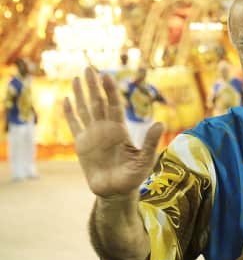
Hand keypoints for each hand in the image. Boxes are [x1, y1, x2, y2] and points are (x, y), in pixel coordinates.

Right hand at [63, 67, 163, 198]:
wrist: (116, 192)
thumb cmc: (133, 176)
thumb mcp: (145, 159)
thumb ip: (151, 142)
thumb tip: (160, 123)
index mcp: (119, 130)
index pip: (114, 105)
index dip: (110, 91)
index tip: (106, 76)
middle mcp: (105, 129)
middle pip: (97, 102)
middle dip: (93, 85)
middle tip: (88, 67)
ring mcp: (92, 135)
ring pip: (85, 110)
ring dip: (80, 94)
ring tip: (76, 78)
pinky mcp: (82, 145)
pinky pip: (74, 125)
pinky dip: (70, 113)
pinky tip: (66, 100)